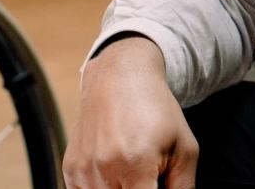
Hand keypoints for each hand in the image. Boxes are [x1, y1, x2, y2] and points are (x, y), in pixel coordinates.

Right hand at [63, 35, 198, 188]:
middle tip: (149, 174)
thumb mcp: (184, 147)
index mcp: (136, 164)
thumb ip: (183, 187)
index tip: (156, 185)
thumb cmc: (155, 110)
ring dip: (120, 188)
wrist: (120, 77)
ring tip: (133, 169)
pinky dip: (102, 187)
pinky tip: (115, 168)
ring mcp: (83, 170)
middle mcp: (104, 169)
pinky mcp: (70, 169)